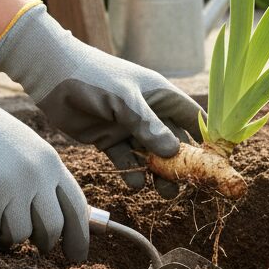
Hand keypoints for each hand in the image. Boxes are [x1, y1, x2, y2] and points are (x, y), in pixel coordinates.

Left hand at [0, 3, 202, 196]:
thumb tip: (173, 153)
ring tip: (164, 191)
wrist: (53, 76)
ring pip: (151, 154)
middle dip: (182, 162)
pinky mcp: (108, 140)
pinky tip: (136, 183)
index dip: (205, 137)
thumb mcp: (126, 101)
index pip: (192, 117)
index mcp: (161, 95)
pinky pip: (127, 160)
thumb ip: (148, 126)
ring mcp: (129, 127)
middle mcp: (149, 112)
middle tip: (188, 184)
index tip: (215, 161)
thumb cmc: (96, 78)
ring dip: (159, 172)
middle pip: (174, 141)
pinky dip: (133, 172)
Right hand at [0, 44, 88, 259]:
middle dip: (44, 245)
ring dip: (4, 233)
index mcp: (51, 164)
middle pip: (51, 229)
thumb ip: (45, 181)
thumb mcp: (29, 151)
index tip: (77, 256)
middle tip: (36, 248)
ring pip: (17, 236)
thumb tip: (59, 223)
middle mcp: (36, 178)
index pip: (76, 207)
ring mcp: (10, 190)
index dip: (79, 236)